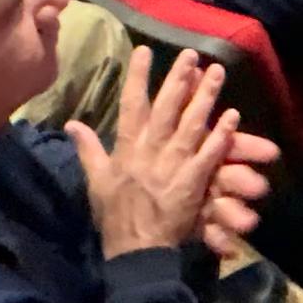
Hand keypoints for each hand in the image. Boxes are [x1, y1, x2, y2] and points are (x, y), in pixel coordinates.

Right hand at [69, 49, 276, 257]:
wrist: (135, 252)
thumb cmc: (115, 217)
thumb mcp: (97, 182)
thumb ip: (88, 150)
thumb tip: (71, 124)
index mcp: (126, 150)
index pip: (130, 106)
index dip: (137, 77)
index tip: (143, 51)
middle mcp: (149, 152)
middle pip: (165, 108)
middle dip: (178, 79)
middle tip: (191, 55)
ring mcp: (172, 166)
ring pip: (189, 125)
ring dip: (203, 98)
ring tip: (216, 73)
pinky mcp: (192, 183)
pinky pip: (208, 154)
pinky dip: (220, 135)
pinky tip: (231, 115)